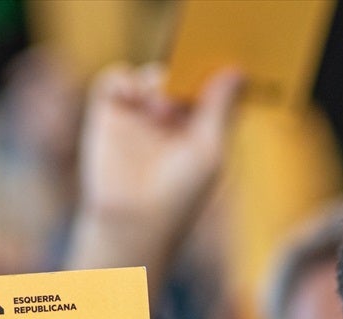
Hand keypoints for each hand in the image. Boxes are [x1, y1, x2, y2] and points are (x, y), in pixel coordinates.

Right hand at [64, 62, 243, 286]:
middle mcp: (166, 122)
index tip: (217, 70)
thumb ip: (220, 107)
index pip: (206, 87)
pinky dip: (123, 79)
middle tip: (186, 87)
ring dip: (156, 78)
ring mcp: (136, 118)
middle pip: (178, 74)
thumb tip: (235, 70)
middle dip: (184, 73)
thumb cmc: (178, 197)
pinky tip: (133, 97)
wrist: (134, 224)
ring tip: (159, 106)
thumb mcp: (209, 149)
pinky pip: (114, 79)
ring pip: (148, 73)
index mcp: (196, 129)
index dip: (211, 74)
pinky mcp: (107, 118)